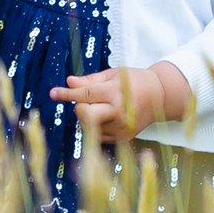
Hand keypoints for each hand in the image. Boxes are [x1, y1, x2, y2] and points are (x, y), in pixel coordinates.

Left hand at [51, 63, 186, 143]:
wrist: (160, 97)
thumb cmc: (134, 81)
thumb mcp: (113, 74)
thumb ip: (90, 80)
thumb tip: (69, 82)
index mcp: (116, 92)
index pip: (86, 94)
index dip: (67, 94)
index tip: (53, 93)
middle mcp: (118, 112)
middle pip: (86, 116)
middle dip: (79, 108)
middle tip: (85, 101)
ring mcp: (121, 128)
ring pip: (89, 126)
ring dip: (87, 116)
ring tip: (102, 106)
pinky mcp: (122, 138)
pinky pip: (97, 135)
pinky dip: (96, 125)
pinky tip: (107, 116)